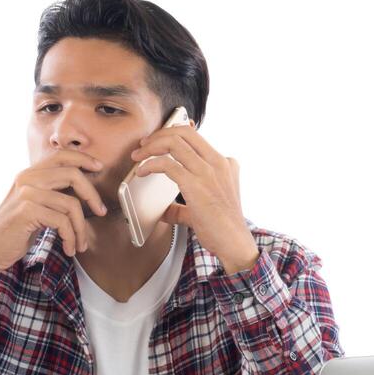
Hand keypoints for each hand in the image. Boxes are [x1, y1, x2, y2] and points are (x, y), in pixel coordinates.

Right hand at [0, 149, 108, 266]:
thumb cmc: (15, 231)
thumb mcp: (33, 205)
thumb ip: (51, 192)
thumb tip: (82, 188)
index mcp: (29, 174)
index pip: (61, 155)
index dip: (83, 158)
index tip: (99, 167)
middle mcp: (27, 178)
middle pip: (73, 175)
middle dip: (92, 195)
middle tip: (101, 211)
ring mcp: (26, 193)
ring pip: (71, 204)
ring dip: (80, 228)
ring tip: (80, 243)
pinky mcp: (27, 211)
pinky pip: (62, 221)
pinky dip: (71, 237)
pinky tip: (69, 248)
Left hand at [129, 123, 259, 272]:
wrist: (235, 242)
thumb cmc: (224, 227)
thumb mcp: (206, 207)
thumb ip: (183, 206)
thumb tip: (164, 210)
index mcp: (224, 163)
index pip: (196, 136)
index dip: (174, 131)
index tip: (159, 138)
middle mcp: (218, 162)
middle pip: (184, 132)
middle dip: (159, 134)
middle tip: (145, 145)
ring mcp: (208, 172)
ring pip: (174, 142)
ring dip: (151, 146)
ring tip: (139, 155)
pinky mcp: (196, 185)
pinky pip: (167, 164)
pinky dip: (150, 164)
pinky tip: (142, 172)